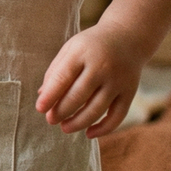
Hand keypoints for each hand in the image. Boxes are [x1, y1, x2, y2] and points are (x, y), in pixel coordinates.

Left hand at [35, 21, 145, 138]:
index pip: (63, 77)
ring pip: (96, 109)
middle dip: (62, 111)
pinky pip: (117, 116)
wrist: (128, 36)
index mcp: (82, 52)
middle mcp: (102, 66)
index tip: (40, 108)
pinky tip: (89, 133)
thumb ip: (56, 70)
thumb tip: (42, 96)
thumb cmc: (92, 45)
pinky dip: (103, 129)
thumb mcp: (71, 48)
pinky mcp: (130, 92)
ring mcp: (118, 80)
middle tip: (50, 120)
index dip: (50, 95)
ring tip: (64, 128)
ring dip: (78, 122)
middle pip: (78, 95)